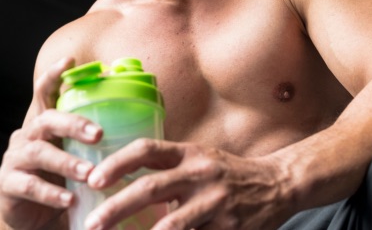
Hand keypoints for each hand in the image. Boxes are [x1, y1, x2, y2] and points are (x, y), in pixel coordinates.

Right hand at [0, 58, 103, 229]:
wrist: (35, 217)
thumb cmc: (62, 179)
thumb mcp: (76, 155)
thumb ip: (93, 139)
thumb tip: (141, 120)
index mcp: (44, 124)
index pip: (45, 92)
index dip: (54, 75)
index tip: (70, 60)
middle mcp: (26, 136)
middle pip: (46, 120)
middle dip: (73, 124)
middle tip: (99, 134)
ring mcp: (14, 159)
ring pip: (38, 153)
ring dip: (66, 162)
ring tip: (89, 172)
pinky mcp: (8, 185)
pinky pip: (29, 186)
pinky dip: (51, 193)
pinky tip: (69, 199)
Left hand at [82, 139, 295, 229]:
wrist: (279, 184)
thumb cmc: (228, 174)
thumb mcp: (200, 159)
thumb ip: (167, 169)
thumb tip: (119, 183)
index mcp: (189, 153)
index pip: (146, 150)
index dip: (117, 164)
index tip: (93, 180)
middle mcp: (201, 174)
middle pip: (151, 189)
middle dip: (116, 208)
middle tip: (91, 224)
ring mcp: (216, 203)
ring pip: (171, 225)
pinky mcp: (230, 228)